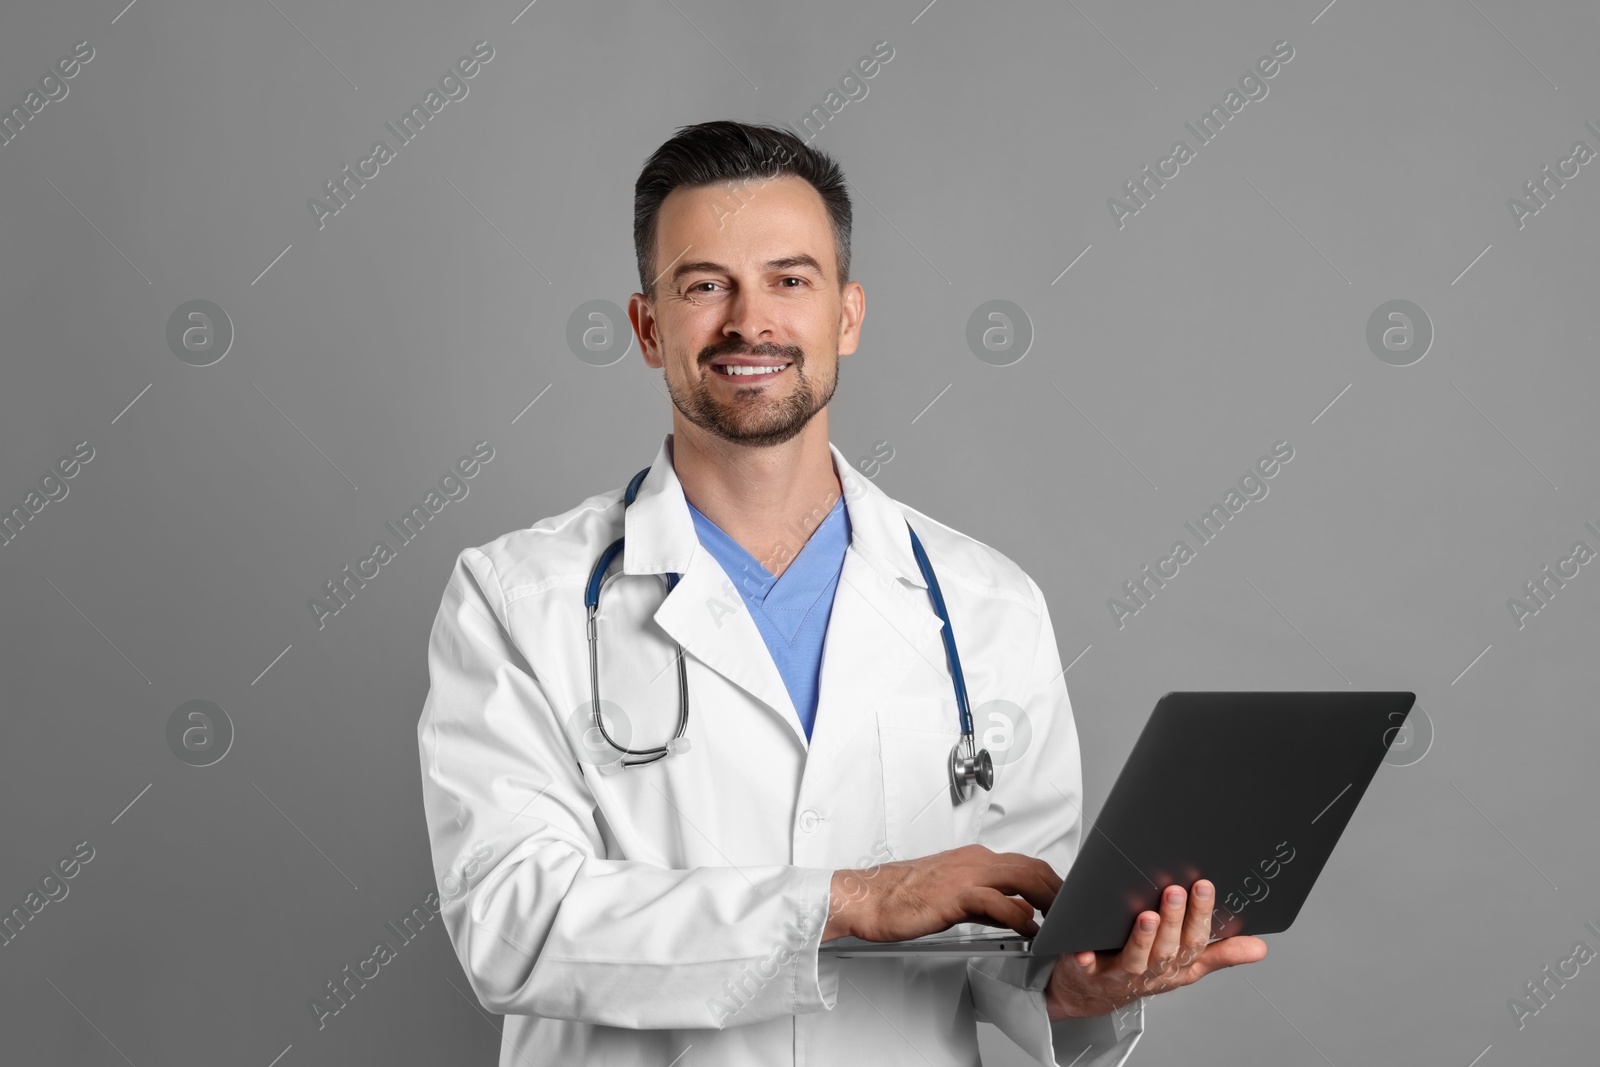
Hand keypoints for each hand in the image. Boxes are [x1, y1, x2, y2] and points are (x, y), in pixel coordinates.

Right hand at [822, 843, 1057, 942]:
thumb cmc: (902, 898)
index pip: (1026, 864)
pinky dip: (1020, 915)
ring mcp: (966, 875)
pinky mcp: (955, 894)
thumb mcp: (954, 898)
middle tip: (1076, 912)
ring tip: (1063, 919)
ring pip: (1023, 878)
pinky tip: (1030, 929)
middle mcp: (975, 861)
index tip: (1066, 902)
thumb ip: (988, 905)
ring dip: (1049, 899)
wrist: (868, 898)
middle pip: (1033, 868)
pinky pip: (998, 902)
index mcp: (974, 859)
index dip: (1053, 882)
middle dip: (1060, 890)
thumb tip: (1017, 913)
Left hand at [1045, 879, 1267, 1021]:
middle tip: (1176, 891)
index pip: (1195, 942)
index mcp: (1176, 966)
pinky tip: (1085, 948)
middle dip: (1174, 921)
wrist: (1092, 994)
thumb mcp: (1186, 966)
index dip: (1201, 916)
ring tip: (1147, 916)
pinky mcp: (1087, 973)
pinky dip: (1087, 959)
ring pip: (1135, 959)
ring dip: (1142, 939)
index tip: (1204, 885)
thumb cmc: (1144, 971)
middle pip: (1167, 949)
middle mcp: (1151, 972)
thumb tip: (1260, 948)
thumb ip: (1220, 954)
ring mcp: (1119, 974)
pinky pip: (1088, 968)